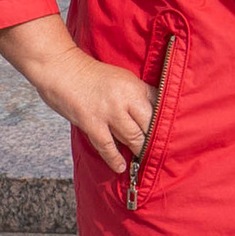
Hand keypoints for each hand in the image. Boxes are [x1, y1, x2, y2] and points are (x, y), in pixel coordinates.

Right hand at [0, 13, 155, 174]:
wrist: (61, 68)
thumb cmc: (91, 73)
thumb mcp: (121, 78)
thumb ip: (137, 94)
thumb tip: (153, 113)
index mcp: (134, 85)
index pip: (159, 106)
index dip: (167, 121)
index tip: (173, 134)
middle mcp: (125, 98)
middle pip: (149, 125)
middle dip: (155, 139)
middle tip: (161, 152)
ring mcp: (109, 112)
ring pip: (133, 138)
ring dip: (139, 150)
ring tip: (144, 159)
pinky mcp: (92, 123)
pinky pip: (108, 146)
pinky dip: (115, 158)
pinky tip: (121, 167)